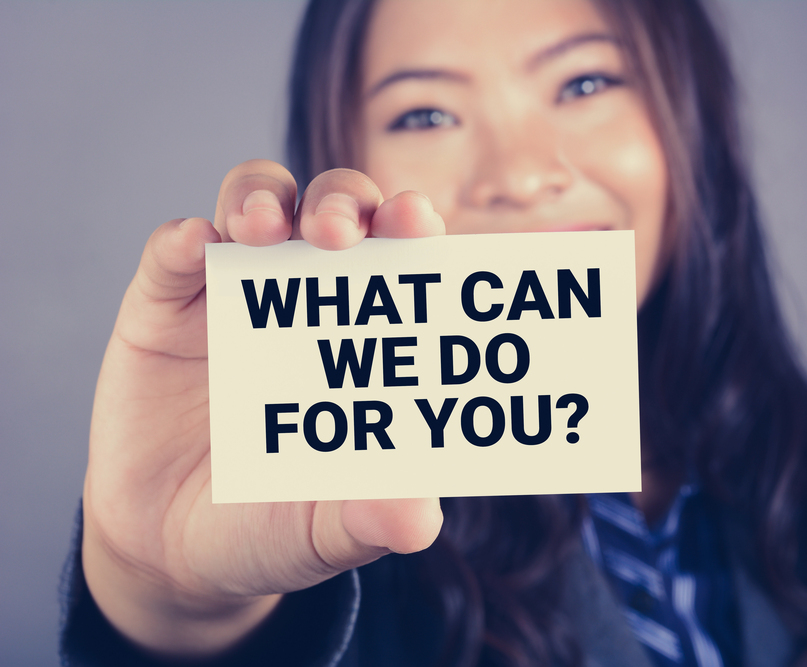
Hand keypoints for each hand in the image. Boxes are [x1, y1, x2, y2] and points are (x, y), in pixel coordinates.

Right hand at [83, 160, 445, 656]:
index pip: (398, 256)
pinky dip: (180, 239)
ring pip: (254, 205)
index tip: (420, 222)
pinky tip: (192, 244)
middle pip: (331, 211)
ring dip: (262, 200)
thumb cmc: (272, 526)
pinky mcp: (160, 308)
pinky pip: (169, 255)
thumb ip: (370, 520)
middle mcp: (303, 299)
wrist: (171, 552)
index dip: (411, 226)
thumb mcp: (325, 530)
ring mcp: (230, 296)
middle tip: (339, 231)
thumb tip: (422, 523)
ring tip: (263, 227)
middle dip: (340, 204)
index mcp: (363, 335)